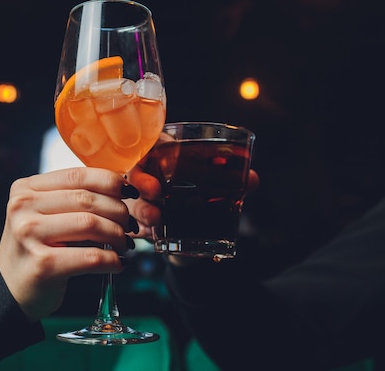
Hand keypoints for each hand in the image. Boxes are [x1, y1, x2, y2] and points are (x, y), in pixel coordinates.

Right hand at [0, 167, 136, 321]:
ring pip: (91, 224)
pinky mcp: (43, 264)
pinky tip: (117, 263)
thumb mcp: (43, 214)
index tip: (129, 192)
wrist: (11, 290)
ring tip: (124, 243)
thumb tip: (119, 187)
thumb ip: (70, 197)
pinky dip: (111, 260)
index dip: (110, 181)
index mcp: (25, 189)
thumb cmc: (36, 248)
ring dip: (117, 234)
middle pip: (86, 199)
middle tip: (130, 224)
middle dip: (118, 211)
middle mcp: (23, 207)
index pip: (77, 176)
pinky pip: (91, 257)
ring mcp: (30, 235)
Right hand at [125, 166, 259, 239]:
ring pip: (132, 201)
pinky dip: (144, 231)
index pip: (150, 147)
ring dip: (142, 210)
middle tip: (155, 195)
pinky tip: (154, 236)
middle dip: (142, 185)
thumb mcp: (218, 187)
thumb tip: (253, 180)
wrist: (197, 231)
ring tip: (156, 219)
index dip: (149, 156)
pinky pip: (134, 225)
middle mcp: (148, 175)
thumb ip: (234, 183)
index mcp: (165, 156)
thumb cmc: (203, 196)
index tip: (155, 175)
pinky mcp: (140, 222)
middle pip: (135, 175)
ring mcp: (139, 199)